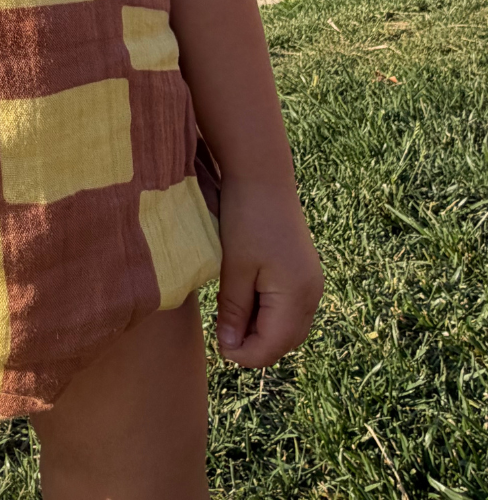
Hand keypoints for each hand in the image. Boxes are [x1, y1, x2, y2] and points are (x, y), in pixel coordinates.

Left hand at [214, 179, 322, 367]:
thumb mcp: (234, 267)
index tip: (218, 347)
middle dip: (255, 346)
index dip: (245, 355)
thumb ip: (234, 311)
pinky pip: (290, 307)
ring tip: (231, 316)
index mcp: (297, 295)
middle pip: (286, 341)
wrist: (263, 175)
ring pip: (289, 326)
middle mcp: (312, 293)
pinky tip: (245, 299)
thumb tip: (231, 348)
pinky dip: (269, 313)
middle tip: (223, 334)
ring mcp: (311, 281)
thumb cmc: (245, 218)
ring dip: (262, 330)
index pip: (273, 346)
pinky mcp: (304, 271)